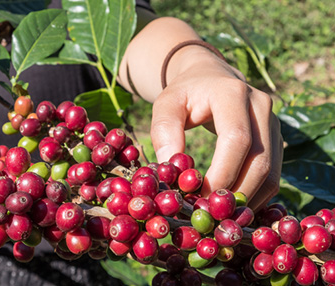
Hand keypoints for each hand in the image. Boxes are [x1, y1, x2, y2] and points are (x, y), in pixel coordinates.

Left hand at [151, 48, 282, 210]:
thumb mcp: (166, 104)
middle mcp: (261, 106)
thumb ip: (165, 131)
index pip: (237, 140)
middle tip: (210, 215)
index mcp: (233, 94)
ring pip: (271, 174)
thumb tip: (172, 169)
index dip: (222, 174)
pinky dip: (255, 196)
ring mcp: (274, 124)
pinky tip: (232, 207)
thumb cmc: (184, 93)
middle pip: (259, 161)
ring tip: (220, 216)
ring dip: (247, 200)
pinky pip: (273, 176)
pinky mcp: (277, 140)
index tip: (200, 198)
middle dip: (235, 194)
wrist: (209, 78)